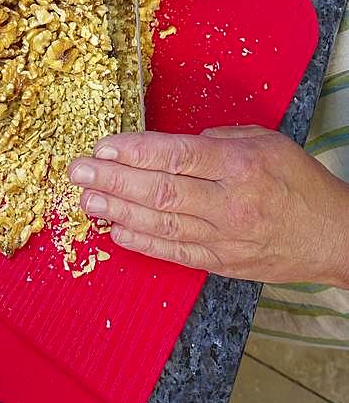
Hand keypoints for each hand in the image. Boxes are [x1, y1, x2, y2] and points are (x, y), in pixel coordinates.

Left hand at [68, 126, 348, 284]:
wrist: (333, 235)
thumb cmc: (298, 181)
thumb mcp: (264, 140)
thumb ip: (216, 139)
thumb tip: (170, 146)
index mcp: (239, 165)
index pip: (176, 156)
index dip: (134, 151)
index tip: (103, 145)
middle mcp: (228, 203)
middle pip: (160, 191)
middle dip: (113, 180)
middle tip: (79, 171)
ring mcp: (224, 238)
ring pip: (161, 224)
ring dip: (117, 211)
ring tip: (86, 199)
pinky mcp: (221, 263)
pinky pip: (173, 253)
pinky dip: (141, 242)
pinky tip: (114, 230)